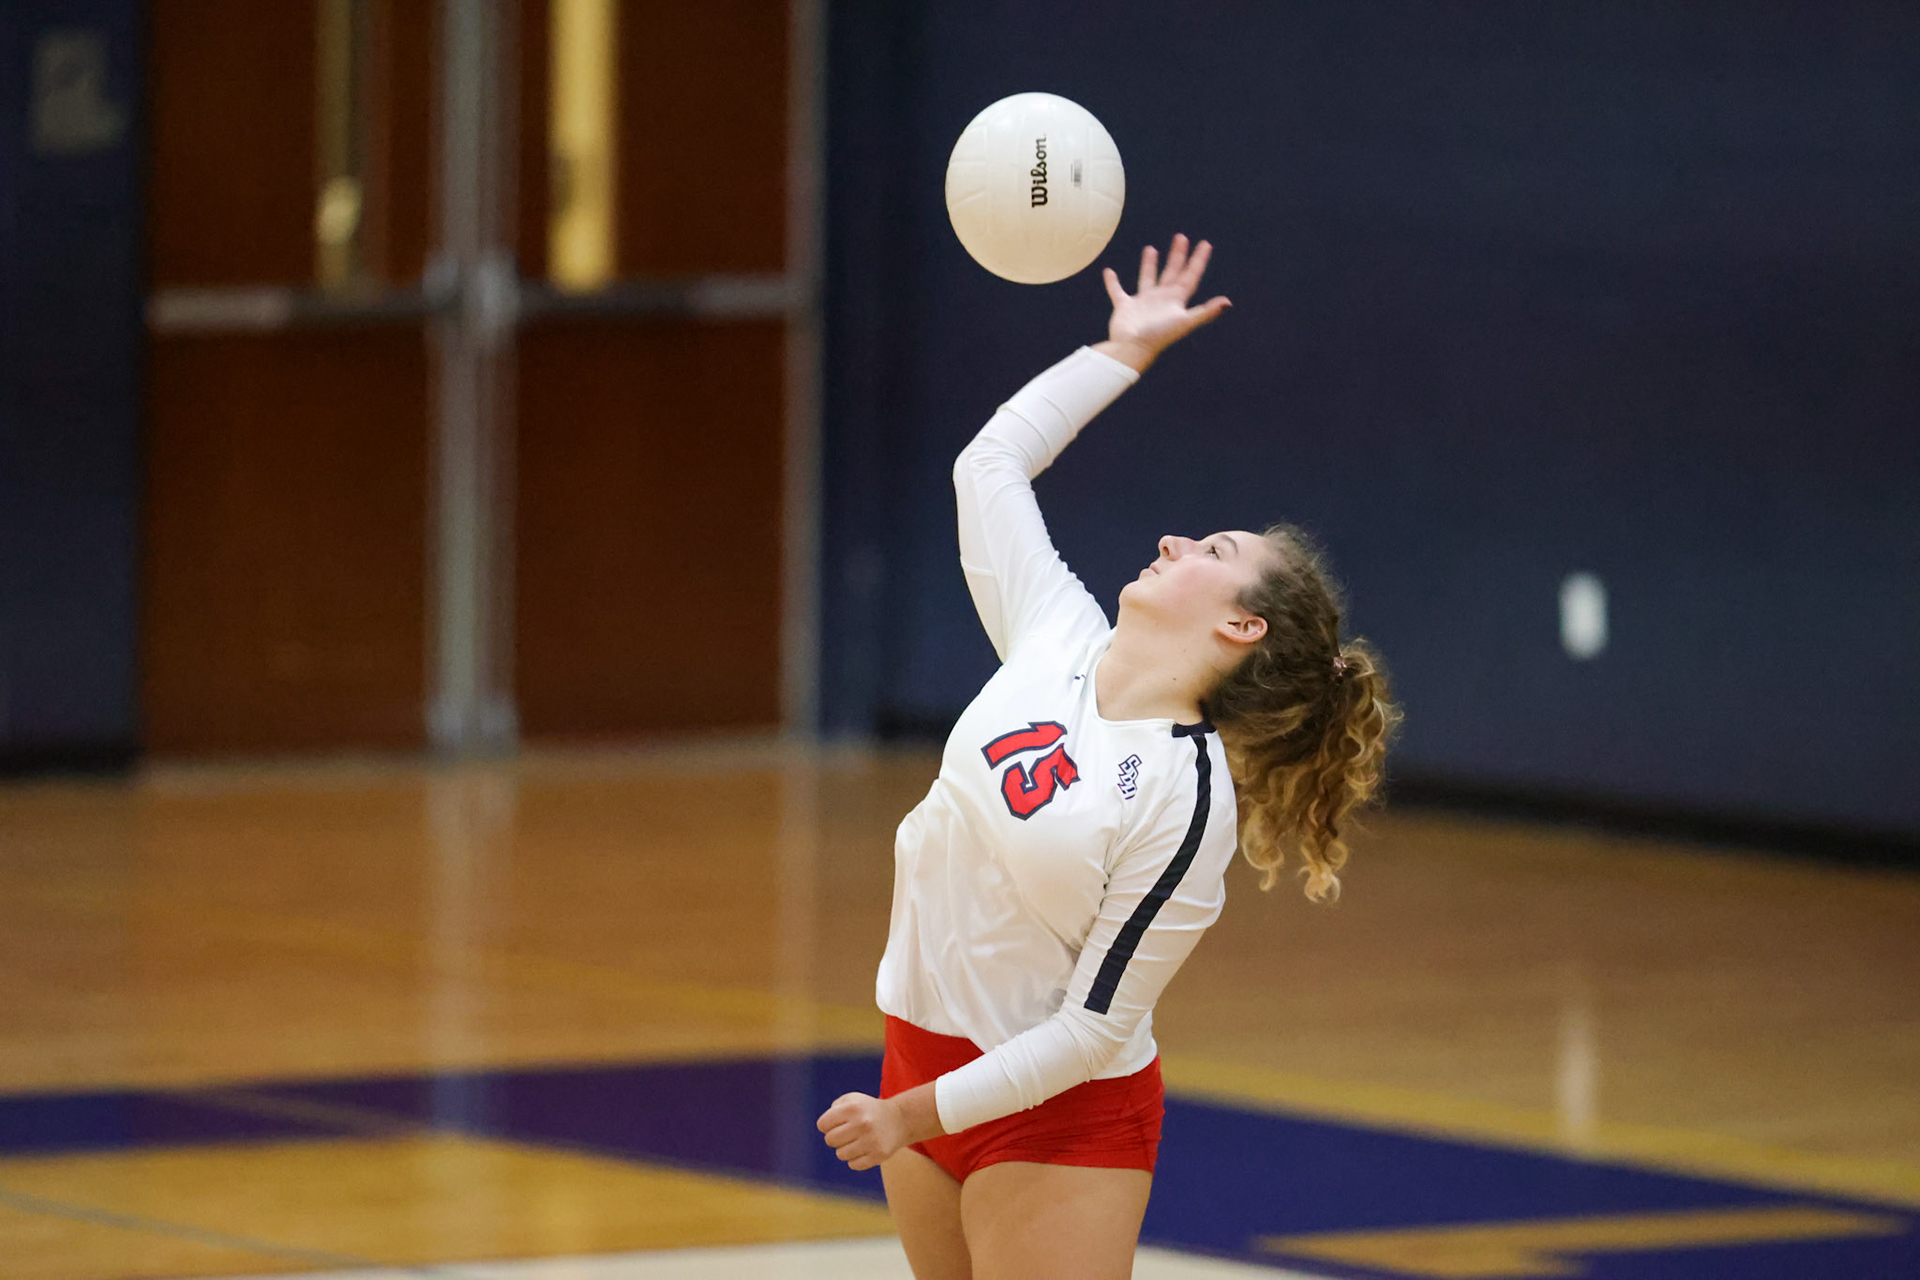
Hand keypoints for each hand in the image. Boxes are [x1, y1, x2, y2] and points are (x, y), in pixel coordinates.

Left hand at [816, 1091, 908, 1170]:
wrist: (899, 1120)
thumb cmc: (868, 1111)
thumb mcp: (852, 1100)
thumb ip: (833, 1109)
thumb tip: (824, 1127)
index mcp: (853, 1107)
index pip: (822, 1124)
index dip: (827, 1125)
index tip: (836, 1124)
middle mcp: (862, 1123)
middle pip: (830, 1140)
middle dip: (835, 1138)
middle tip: (846, 1134)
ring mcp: (871, 1140)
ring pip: (840, 1154)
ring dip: (845, 1150)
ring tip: (856, 1141)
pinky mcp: (879, 1155)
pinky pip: (854, 1165)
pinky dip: (856, 1160)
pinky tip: (864, 1150)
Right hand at [1097, 234, 1230, 371]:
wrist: (1132, 349)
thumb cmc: (1159, 336)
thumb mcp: (1185, 322)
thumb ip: (1206, 312)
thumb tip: (1228, 302)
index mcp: (1176, 300)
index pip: (1191, 276)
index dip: (1199, 260)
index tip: (1205, 243)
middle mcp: (1161, 299)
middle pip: (1172, 272)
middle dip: (1177, 255)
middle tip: (1181, 237)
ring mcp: (1143, 303)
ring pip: (1148, 278)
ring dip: (1149, 264)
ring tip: (1151, 248)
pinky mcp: (1125, 307)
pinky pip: (1117, 291)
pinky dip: (1112, 282)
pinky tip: (1109, 272)